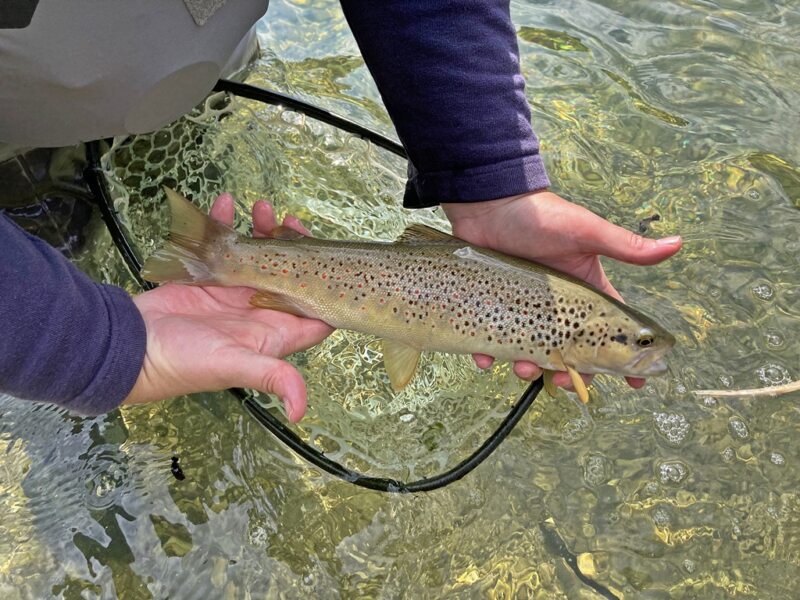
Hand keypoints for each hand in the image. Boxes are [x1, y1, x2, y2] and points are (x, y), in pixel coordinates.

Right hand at [123, 194, 332, 420]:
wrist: (132, 348)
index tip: (326, 256)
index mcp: (274, 333)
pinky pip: (222, 245)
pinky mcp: (208, 278)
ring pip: (259, 255)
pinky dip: (224, 224)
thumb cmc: (183, 364)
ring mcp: (234, 293)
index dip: (327, 286)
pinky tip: (224, 204)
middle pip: (290, 274)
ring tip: (261, 208)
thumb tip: (300, 411)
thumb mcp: (233, 366)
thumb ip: (271, 376)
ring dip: (262, 231)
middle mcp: (258, 312)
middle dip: (295, 247)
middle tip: (289, 221)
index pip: (315, 311)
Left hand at [442, 189, 681, 390]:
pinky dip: (487, 354)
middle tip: (565, 382)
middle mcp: (556, 306)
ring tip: (523, 367)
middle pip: (569, 353)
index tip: (635, 384)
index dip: (621, 358)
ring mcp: (523, 309)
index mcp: (583, 292)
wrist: (490, 204)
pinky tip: (484, 357)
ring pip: (531, 352)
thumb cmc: (541, 216)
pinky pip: (491, 340)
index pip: (609, 332)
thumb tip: (677, 244)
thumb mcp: (586, 232)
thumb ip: (626, 246)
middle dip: (569, 374)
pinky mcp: (494, 308)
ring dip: (529, 368)